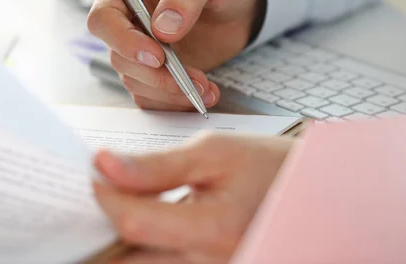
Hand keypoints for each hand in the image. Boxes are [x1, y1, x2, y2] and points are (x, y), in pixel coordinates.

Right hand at [87, 0, 265, 110]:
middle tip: (190, 79)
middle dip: (154, 74)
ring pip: (134, 81)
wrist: (242, 7)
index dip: (123, 41)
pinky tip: (204, 93)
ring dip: (168, 91)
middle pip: (118, 56)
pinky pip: (152, 96)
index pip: (103, 18)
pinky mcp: (155, 72)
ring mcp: (140, 48)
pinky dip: (175, 102)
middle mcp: (128, 20)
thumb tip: (162, 27)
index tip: (157, 56)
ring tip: (205, 88)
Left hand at [92, 133, 293, 263]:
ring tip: (123, 206)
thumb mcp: (214, 153)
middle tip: (99, 196)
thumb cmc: (268, 167)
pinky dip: (144, 249)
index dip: (105, 195)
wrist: (309, 192)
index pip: (134, 222)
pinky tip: (144, 223)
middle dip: (104, 229)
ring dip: (123, 242)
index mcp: (215, 229)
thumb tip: (105, 166)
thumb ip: (156, 166)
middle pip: (129, 263)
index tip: (96, 170)